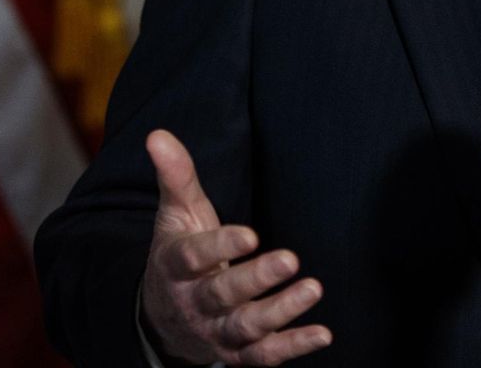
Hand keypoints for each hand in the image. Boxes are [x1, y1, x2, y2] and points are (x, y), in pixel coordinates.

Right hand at [139, 130, 331, 365]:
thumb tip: (158, 134)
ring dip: (280, 312)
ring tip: (313, 288)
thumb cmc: (179, 253)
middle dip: (256, 279)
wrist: (162, 317)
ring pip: (245, 328)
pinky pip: (263, 356)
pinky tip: (322, 333)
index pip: (193, 257)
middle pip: (222, 295)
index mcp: (175, 265)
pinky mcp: (237, 352)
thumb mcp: (175, 214)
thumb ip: (175, 176)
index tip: (250, 234)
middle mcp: (194, 303)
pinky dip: (292, 348)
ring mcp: (216, 331)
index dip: (220, 247)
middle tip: (290, 258)